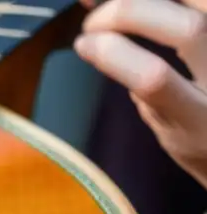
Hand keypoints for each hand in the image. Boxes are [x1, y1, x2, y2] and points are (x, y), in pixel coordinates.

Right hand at [74, 0, 206, 188]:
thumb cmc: (203, 136)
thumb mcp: (168, 127)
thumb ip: (145, 88)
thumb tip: (106, 42)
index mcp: (200, 119)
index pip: (156, 80)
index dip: (114, 54)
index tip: (83, 44)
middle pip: (189, 28)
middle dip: (130, 12)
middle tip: (95, 19)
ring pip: (200, 2)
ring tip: (117, 1)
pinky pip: (201, 3)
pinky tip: (141, 1)